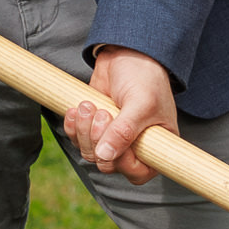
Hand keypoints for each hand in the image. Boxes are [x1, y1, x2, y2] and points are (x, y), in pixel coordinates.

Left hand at [65, 47, 176, 179]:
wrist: (126, 55)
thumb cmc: (145, 78)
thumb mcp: (141, 104)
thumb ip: (124, 131)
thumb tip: (104, 156)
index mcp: (155, 147)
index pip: (137, 173)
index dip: (123, 162)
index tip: (116, 138)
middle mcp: (134, 147)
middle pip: (108, 164)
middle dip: (99, 139)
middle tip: (103, 113)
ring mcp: (112, 138)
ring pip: (89, 152)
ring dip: (84, 130)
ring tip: (89, 106)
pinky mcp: (94, 128)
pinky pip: (77, 139)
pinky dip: (73, 126)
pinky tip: (76, 109)